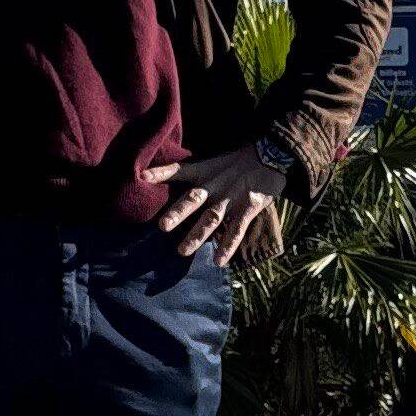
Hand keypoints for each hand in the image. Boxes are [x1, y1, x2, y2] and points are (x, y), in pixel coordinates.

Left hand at [153, 145, 285, 262]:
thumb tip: (176, 184)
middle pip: (193, 199)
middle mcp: (215, 185)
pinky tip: (219, 261)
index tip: (143, 176)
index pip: (180, 170)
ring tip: (182, 251)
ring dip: (197, 235)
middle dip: (178, 213)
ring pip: (211, 218)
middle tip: (162, 226)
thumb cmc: (241, 160)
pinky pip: (236, 229)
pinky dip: (228, 245)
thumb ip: (199, 174)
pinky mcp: (248, 207)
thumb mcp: (217, 161)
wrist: (272, 155)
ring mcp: (231, 197)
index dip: (162, 172)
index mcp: (206, 171)